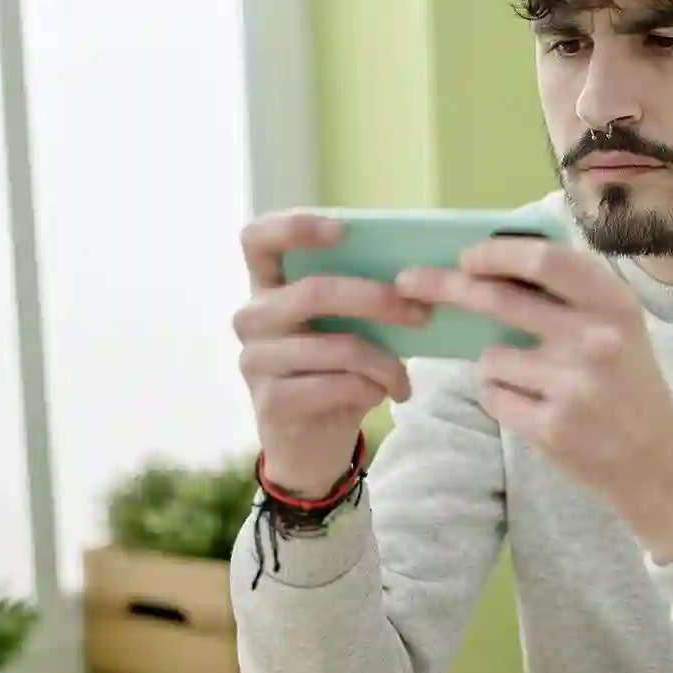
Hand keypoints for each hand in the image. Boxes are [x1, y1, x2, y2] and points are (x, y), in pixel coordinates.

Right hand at [233, 212, 430, 496]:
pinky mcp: (271, 401)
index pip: (257, 238)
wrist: (312, 445)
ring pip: (336, 346)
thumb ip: (358, 296)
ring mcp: (256, 360)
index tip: (345, 231)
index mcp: (267, 287)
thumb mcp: (344, 328)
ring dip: (385, 362)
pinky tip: (384, 396)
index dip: (295, 227)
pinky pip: (337, 385)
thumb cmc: (335, 371)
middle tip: (420, 314)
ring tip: (404, 378)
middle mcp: (252, 317)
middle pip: (313, 292)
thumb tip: (420, 276)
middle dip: (376, 300)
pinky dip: (372, 389)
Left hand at [396, 239, 672, 562]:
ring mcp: (572, 385)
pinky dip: (502, 398)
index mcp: (614, 304)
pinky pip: (492, 395)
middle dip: (445, 287)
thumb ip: (570, 293)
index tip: (466, 256)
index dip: (496, 252)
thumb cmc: (628, 385)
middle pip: (498, 298)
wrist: (657, 463)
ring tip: (540, 384)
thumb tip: (489, 263)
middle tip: (410, 283)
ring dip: (498, 365)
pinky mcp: (550, 427)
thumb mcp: (619, 327)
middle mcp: (596, 339)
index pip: (543, 259)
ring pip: (490, 356)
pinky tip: (539, 410)